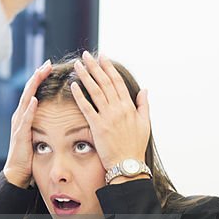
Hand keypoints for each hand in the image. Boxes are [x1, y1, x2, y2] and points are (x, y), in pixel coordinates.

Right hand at [2, 60, 53, 187]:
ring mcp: (18, 124)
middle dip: (37, 76)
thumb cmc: (31, 156)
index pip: (33, 92)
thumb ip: (45, 123)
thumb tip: (60, 115)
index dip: (40, 78)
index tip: (49, 66)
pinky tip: (34, 99)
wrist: (18, 173)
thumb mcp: (40, 135)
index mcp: (25, 115)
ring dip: (33, 87)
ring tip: (40, 74)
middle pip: (28, 91)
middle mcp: (19, 116)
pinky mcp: (20, 135)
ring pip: (25, 100)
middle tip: (47, 64)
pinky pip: (25, 119)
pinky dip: (29, 108)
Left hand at [69, 52, 150, 174]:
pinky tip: (73, 85)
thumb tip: (144, 89)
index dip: (109, 68)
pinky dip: (80, 95)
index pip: (117, 81)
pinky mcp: (98, 126)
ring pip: (95, 91)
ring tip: (77, 64)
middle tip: (86, 54)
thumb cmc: (135, 145)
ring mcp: (108, 117)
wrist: (128, 164)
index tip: (102, 56)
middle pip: (105, 82)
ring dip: (86, 76)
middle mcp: (119, 108)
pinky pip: (87, 108)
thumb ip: (143, 105)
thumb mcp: (145, 123)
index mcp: (129, 106)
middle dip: (95, 67)